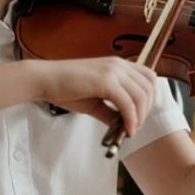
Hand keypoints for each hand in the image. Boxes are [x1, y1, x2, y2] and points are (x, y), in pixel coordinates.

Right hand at [35, 57, 157, 136]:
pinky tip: (125, 129)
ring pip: (141, 96)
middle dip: (147, 110)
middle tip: (136, 125)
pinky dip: (130, 119)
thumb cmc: (65, 88)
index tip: (141, 115)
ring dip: (140, 116)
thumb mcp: (94, 101)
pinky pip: (127, 103)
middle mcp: (119, 65)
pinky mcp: (106, 81)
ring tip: (130, 129)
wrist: (44, 80)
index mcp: (118, 65)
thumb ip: (111, 111)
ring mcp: (113, 71)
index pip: (148, 77)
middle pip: (149, 87)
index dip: (151, 98)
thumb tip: (123, 125)